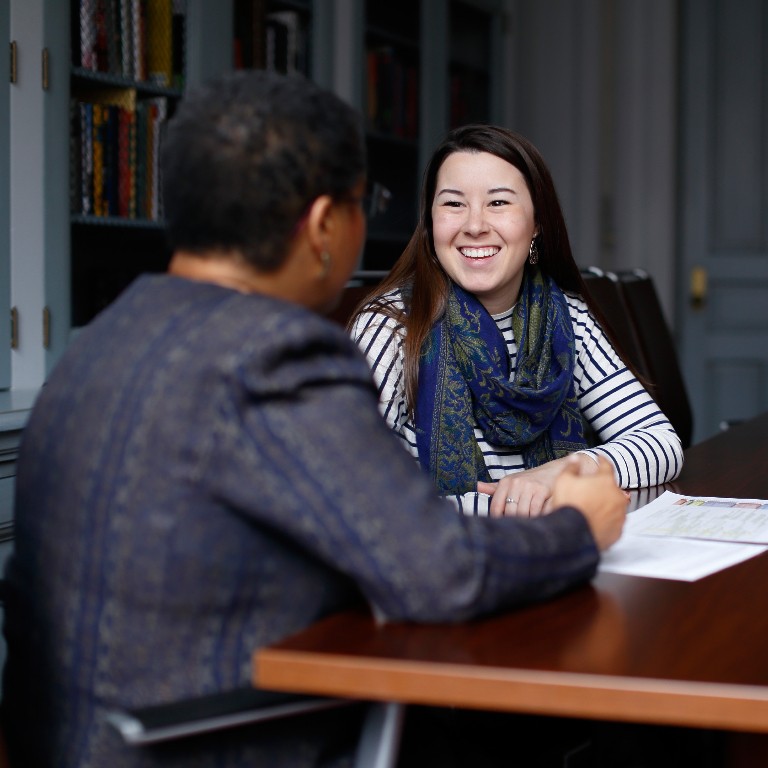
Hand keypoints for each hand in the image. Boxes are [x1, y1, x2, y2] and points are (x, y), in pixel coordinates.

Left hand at [477, 453, 599, 517]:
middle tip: (519, 529)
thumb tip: (476, 486)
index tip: (503, 528)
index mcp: (505, 482)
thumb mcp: (510, 482)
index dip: (499, 520)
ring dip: (527, 522)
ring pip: (523, 513)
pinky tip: (539, 519)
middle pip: (510, 512)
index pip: (496, 507)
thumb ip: (493, 488)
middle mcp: (516, 483)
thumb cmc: (528, 481)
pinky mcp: (542, 490)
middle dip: (515, 523)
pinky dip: (537, 517)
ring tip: (529, 525)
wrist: (553, 471)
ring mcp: (529, 486)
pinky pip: (536, 510)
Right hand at [550, 455, 626, 550]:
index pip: (607, 466)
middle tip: (590, 491)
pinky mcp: (618, 531)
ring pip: (615, 506)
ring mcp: (619, 515)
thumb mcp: (564, 480)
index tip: (600, 459)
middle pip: (612, 488)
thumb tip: (575, 458)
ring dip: (606, 504)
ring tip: (591, 508)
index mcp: (605, 481)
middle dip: (602, 487)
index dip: (602, 461)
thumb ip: (572, 467)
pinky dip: (607, 520)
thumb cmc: (569, 506)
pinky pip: (614, 522)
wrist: (571, 534)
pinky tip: (595, 521)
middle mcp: (617, 497)